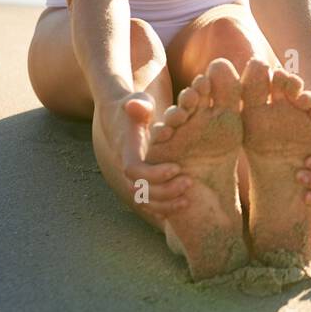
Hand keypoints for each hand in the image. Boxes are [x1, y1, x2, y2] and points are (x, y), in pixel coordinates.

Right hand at [102, 92, 188, 218]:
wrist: (121, 117)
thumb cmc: (135, 107)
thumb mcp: (138, 102)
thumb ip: (138, 105)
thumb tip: (134, 105)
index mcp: (127, 150)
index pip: (136, 169)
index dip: (155, 173)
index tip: (177, 167)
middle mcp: (127, 167)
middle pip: (140, 190)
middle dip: (165, 191)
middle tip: (189, 183)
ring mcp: (132, 178)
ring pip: (144, 201)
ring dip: (165, 204)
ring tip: (188, 200)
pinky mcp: (140, 182)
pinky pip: (147, 203)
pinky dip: (162, 209)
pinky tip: (180, 208)